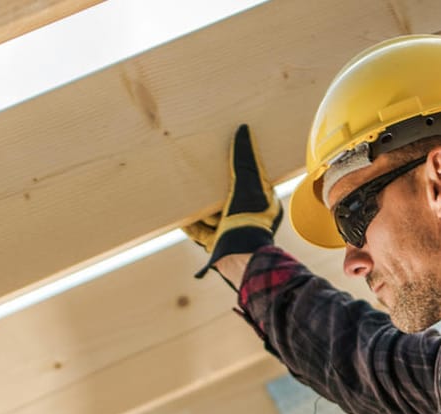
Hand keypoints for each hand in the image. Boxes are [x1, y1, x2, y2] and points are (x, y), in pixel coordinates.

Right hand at [184, 124, 281, 279]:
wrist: (240, 258)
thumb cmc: (250, 220)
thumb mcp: (249, 183)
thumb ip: (245, 159)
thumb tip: (243, 130)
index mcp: (262, 203)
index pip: (250, 180)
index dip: (238, 168)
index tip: (225, 156)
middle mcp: (248, 217)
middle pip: (227, 197)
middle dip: (213, 187)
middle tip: (200, 171)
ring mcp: (231, 231)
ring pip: (212, 214)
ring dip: (200, 205)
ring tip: (185, 190)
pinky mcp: (216, 244)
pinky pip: (200, 231)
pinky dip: (189, 223)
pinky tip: (178, 215)